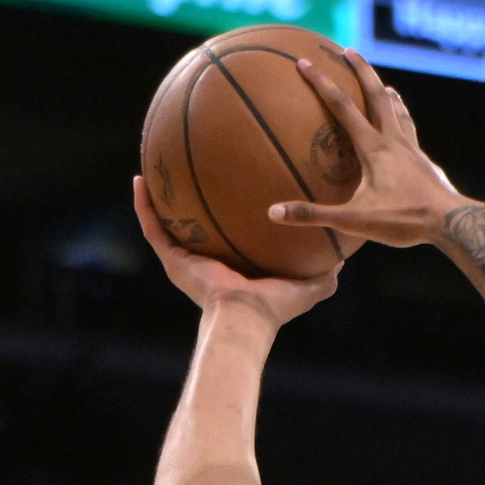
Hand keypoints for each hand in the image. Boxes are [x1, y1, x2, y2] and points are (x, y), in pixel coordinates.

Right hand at [133, 176, 337, 326]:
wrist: (245, 319)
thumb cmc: (273, 308)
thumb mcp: (306, 288)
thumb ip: (324, 275)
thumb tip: (344, 259)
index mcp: (233, 269)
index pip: (227, 239)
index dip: (226, 218)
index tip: (229, 191)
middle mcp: (205, 263)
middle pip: (193, 227)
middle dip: (189, 202)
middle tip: (189, 170)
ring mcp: (184, 261)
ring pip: (165, 223)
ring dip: (157, 197)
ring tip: (152, 166)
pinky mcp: (171, 260)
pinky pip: (152, 227)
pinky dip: (144, 205)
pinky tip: (140, 178)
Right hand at [267, 49, 474, 246]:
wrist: (452, 223)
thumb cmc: (404, 220)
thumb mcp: (355, 220)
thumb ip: (315, 215)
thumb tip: (274, 213)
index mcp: (374, 148)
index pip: (343, 106)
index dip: (321, 83)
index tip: (305, 62)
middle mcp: (395, 141)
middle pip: (377, 95)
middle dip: (362, 70)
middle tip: (349, 50)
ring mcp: (413, 150)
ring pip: (399, 112)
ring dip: (387, 95)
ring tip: (384, 86)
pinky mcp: (426, 163)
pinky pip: (411, 134)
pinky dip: (404, 123)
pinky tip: (406, 134)